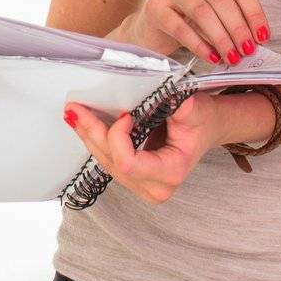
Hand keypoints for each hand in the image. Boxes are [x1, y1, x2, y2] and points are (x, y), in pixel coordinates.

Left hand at [62, 94, 219, 203]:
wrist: (206, 128)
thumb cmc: (202, 119)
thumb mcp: (195, 107)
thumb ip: (176, 103)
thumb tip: (153, 93)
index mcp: (171, 172)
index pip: (129, 163)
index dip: (118, 138)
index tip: (124, 113)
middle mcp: (155, 187)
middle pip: (112, 162)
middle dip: (92, 132)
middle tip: (74, 109)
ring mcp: (142, 186)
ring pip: (105, 162)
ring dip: (88, 135)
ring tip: (73, 113)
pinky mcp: (133, 178)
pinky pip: (108, 160)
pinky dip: (95, 139)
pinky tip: (83, 123)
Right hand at [128, 0, 269, 65]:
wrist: (155, 25)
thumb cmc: (191, 16)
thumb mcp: (215, 8)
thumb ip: (233, 15)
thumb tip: (255, 39)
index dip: (253, 12)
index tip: (263, 36)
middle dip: (238, 27)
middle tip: (247, 50)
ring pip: (202, 11)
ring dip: (221, 38)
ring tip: (232, 57)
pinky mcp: (155, 7)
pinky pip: (180, 28)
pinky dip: (199, 45)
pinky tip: (211, 58)